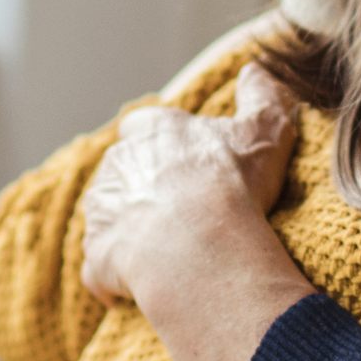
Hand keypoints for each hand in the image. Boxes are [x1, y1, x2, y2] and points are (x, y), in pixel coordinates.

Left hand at [81, 65, 315, 360]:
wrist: (197, 243)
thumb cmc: (231, 184)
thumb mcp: (264, 131)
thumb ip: (262, 95)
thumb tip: (257, 68)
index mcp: (150, 130)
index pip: (148, 129)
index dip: (169, 150)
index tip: (193, 171)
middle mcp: (116, 163)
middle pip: (126, 173)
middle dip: (148, 191)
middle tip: (188, 217)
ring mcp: (101, 211)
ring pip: (111, 219)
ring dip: (132, 234)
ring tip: (169, 257)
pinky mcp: (95, 255)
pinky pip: (103, 269)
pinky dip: (118, 280)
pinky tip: (145, 291)